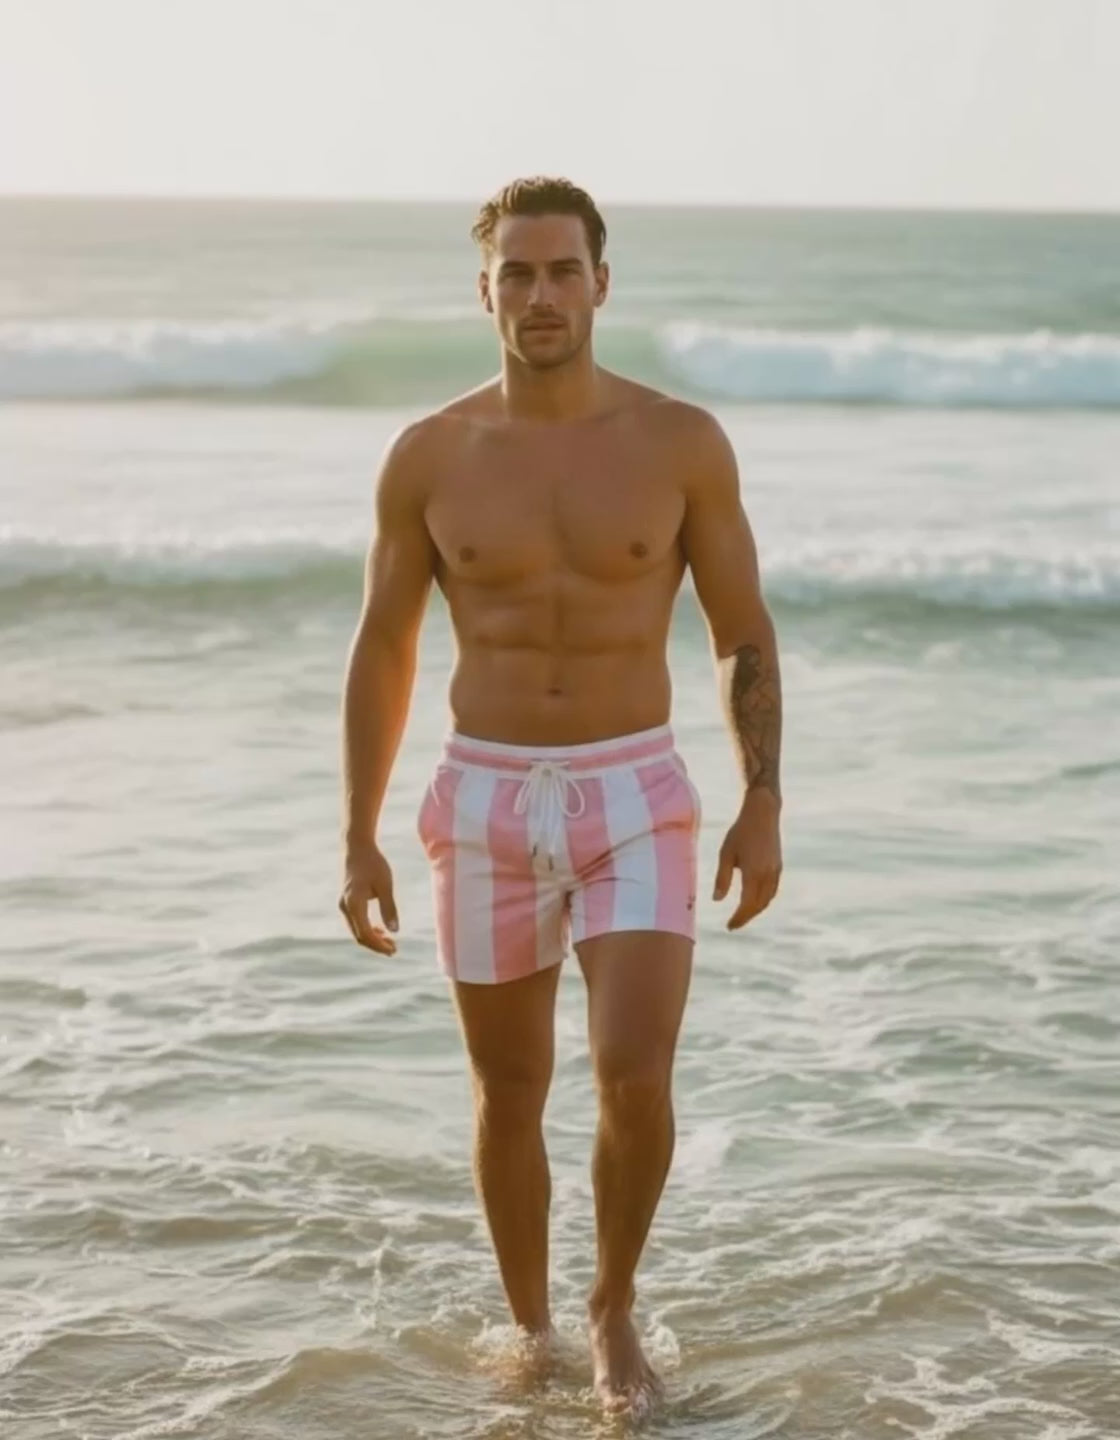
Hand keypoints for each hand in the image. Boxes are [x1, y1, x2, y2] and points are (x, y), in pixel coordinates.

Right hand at [338, 841, 398, 953]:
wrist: (356, 847)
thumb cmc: (373, 863)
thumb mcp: (385, 884)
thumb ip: (389, 908)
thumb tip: (395, 931)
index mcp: (354, 903)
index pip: (365, 933)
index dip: (379, 945)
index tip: (393, 950)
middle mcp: (345, 907)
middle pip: (359, 936)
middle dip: (376, 945)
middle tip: (394, 950)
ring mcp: (343, 905)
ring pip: (356, 930)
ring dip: (372, 938)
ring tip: (390, 942)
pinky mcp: (346, 902)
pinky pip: (355, 922)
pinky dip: (367, 929)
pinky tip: (380, 930)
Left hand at [712, 790, 782, 929]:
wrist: (763, 813)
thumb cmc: (740, 832)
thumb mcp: (726, 853)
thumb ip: (722, 878)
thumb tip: (717, 900)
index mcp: (754, 873)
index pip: (747, 904)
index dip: (738, 918)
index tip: (728, 926)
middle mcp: (768, 875)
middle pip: (758, 906)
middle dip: (746, 917)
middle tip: (733, 925)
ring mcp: (776, 871)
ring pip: (767, 900)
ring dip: (755, 910)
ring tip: (742, 915)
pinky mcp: (779, 867)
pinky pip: (772, 891)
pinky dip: (763, 900)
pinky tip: (754, 900)